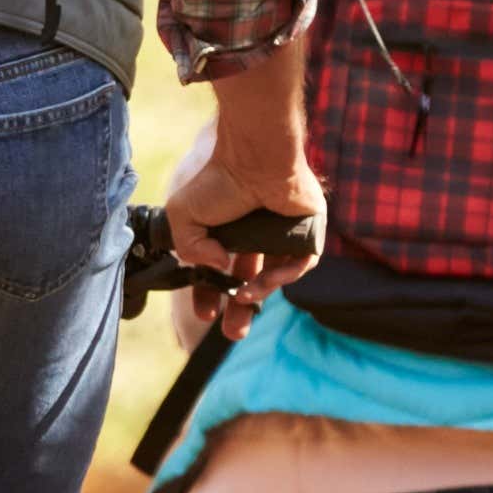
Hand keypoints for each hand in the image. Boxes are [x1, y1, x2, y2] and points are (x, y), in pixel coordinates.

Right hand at [163, 148, 325, 339]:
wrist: (253, 159)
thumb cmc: (218, 181)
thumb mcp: (183, 216)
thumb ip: (188, 248)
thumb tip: (216, 268)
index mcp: (229, 232)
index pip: (220, 273)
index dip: (210, 295)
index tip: (206, 313)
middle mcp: (257, 235)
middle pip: (251, 282)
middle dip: (241, 311)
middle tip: (233, 333)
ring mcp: (284, 234)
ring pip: (276, 276)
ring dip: (258, 294)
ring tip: (242, 299)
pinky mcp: (309, 232)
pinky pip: (300, 263)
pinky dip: (282, 277)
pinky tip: (263, 282)